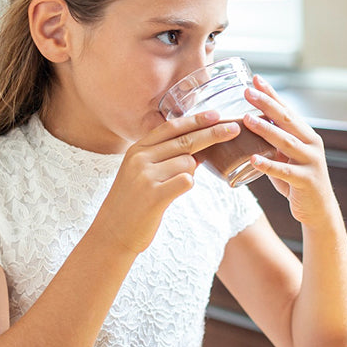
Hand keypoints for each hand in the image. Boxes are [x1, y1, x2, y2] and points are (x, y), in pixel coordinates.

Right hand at [95, 112, 240, 254]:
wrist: (112, 233)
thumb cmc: (133, 202)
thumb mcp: (142, 172)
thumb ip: (166, 157)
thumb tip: (200, 147)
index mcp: (137, 149)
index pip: (171, 127)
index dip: (195, 119)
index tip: (216, 114)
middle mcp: (140, 158)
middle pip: (186, 141)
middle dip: (213, 134)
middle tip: (235, 130)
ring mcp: (146, 176)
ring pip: (188, 163)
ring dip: (189, 173)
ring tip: (170, 188)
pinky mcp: (155, 195)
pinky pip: (187, 181)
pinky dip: (186, 185)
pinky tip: (172, 193)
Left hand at [240, 77, 339, 228]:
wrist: (319, 210)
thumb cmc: (298, 181)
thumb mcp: (287, 158)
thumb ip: (274, 144)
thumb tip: (250, 126)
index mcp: (306, 135)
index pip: (287, 110)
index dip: (272, 94)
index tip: (256, 79)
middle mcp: (311, 144)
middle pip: (287, 120)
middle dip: (267, 104)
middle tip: (247, 92)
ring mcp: (311, 162)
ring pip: (286, 142)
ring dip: (265, 130)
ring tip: (247, 120)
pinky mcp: (307, 180)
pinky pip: (285, 172)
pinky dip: (268, 165)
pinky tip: (253, 160)